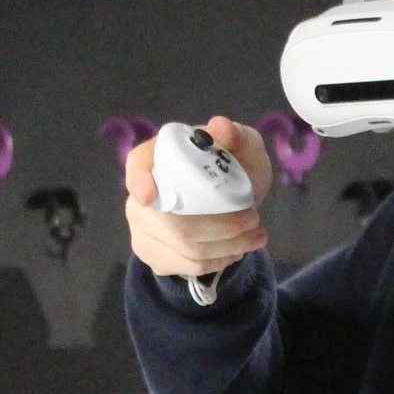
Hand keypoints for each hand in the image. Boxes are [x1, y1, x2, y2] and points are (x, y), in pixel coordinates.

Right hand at [123, 115, 273, 279]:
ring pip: (184, 248)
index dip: (139, 179)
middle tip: (254, 220)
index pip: (138, 164)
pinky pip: (186, 265)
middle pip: (173, 220)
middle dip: (221, 226)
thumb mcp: (245, 148)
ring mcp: (141, 226)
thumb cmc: (236, 168)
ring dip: (228, 246)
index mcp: (158, 155)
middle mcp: (141, 191)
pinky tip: (236, 250)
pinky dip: (219, 261)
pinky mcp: (152, 253)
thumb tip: (221, 128)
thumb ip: (237, 136)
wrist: (233, 201)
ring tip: (256, 236)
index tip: (148, 195)